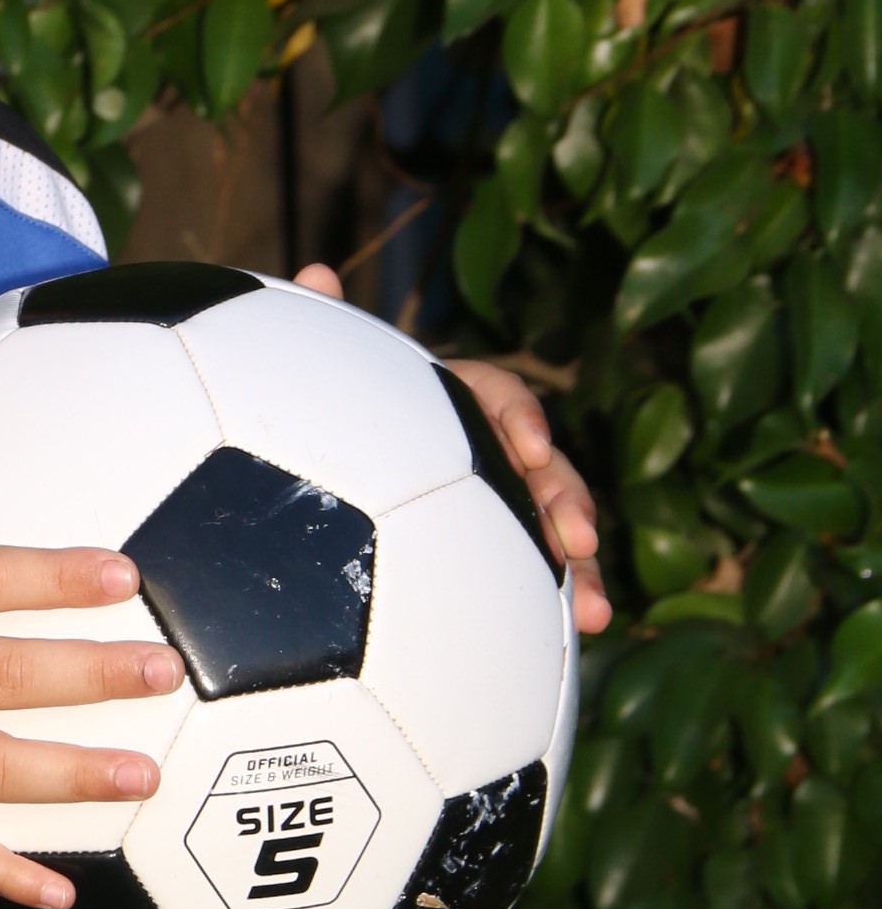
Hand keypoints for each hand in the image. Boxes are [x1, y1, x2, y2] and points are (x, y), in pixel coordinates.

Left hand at [291, 264, 610, 634]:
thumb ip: (327, 333)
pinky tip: (580, 638)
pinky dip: (559, 601)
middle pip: (544, 469)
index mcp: (451, 403)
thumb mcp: (327, 377)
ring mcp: (496, 504)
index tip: (531, 448)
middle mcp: (484, 449)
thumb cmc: (329, 416)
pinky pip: (536, 575)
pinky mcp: (496, 551)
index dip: (521, 418)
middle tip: (579, 541)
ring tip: (593, 613)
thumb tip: (316, 271)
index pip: (498, 397)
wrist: (320, 476)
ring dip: (581, 567)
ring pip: (553, 527)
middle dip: (569, 502)